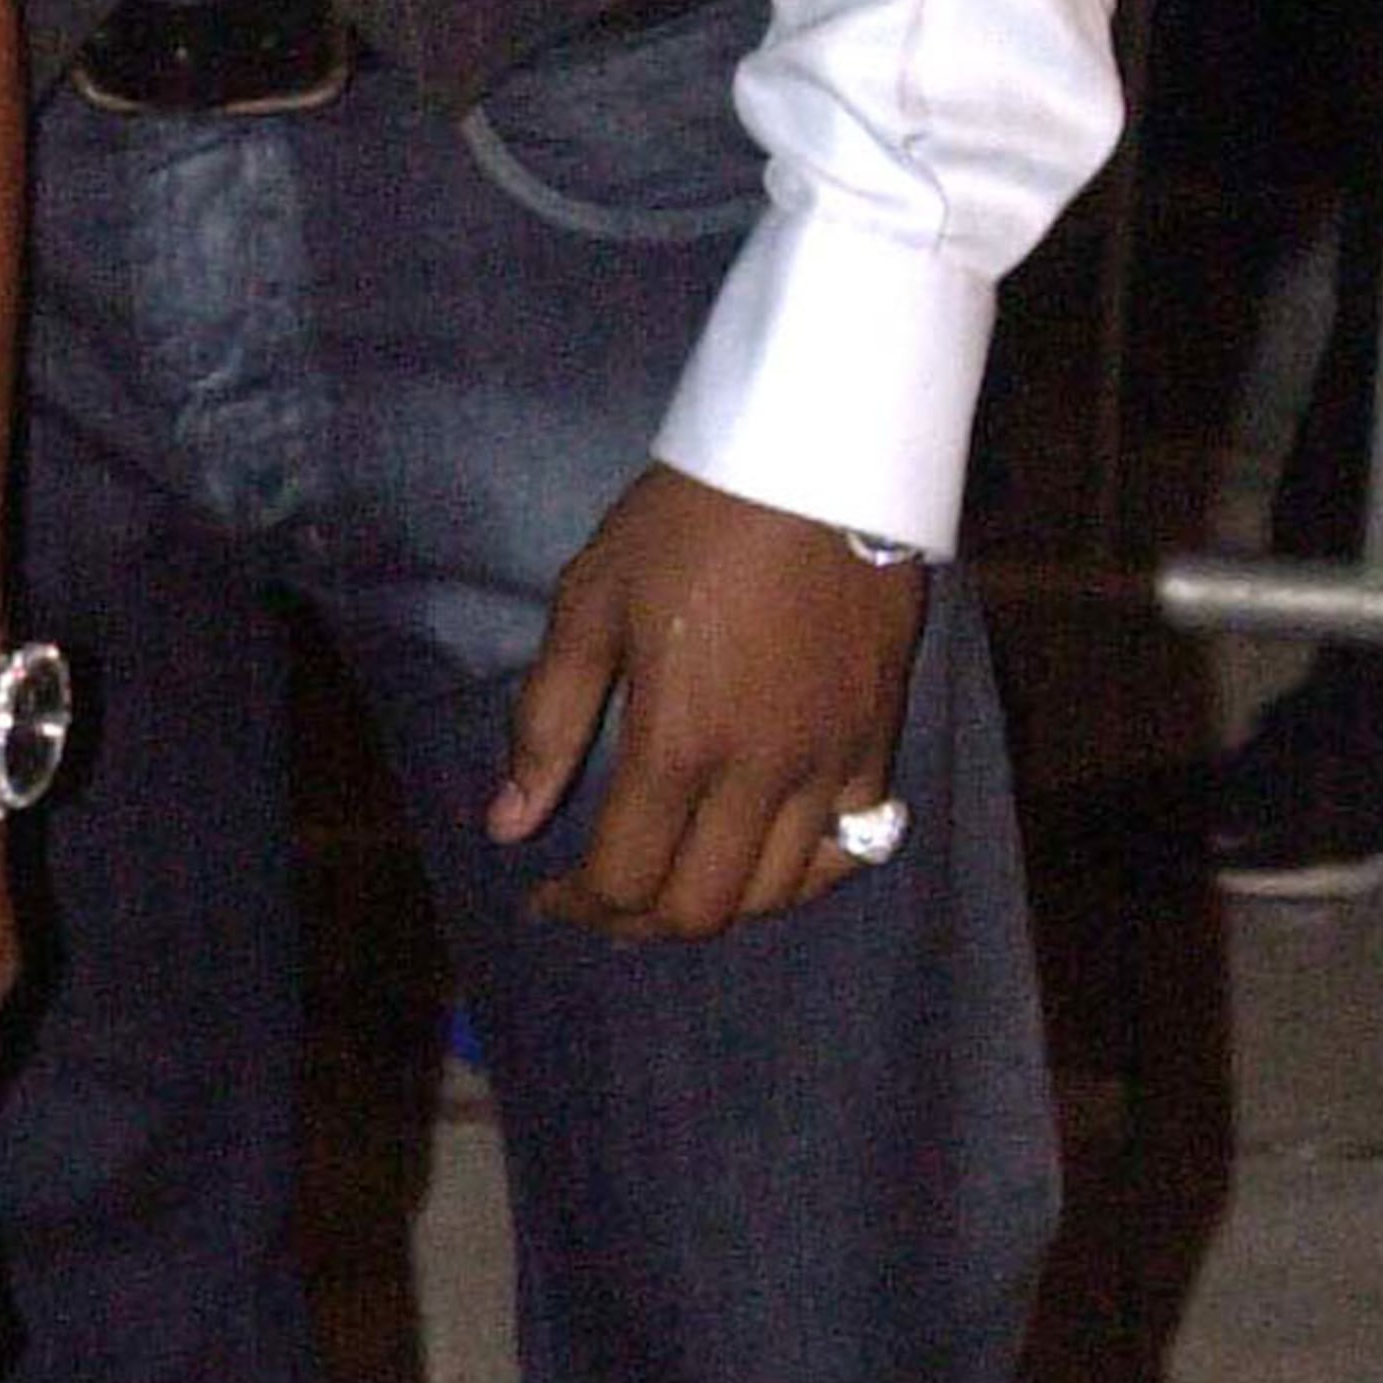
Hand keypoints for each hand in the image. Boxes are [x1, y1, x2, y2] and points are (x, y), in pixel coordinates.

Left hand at [489, 464, 925, 942]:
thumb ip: (546, 721)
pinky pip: (850, 851)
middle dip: (637, 921)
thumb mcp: (589, 603)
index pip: (623, 877)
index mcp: (678, 742)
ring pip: (773, 894)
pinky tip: (763, 855)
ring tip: (673, 878)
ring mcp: (828, 764)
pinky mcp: (876, 742)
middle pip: (699, 909)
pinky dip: (801, 877)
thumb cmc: (689, 523)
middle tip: (603, 898)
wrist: (817, 461)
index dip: (576, 906)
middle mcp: (759, 773)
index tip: (547, 897)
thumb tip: (507, 824)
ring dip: (713, 905)